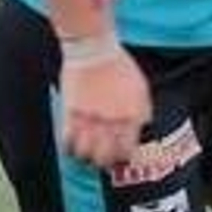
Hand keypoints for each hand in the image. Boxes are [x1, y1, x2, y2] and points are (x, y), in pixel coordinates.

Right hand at [60, 48, 151, 168]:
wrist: (93, 48)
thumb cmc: (119, 64)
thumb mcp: (141, 88)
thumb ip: (143, 111)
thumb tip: (142, 126)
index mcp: (131, 116)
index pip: (127, 151)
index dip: (123, 159)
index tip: (121, 158)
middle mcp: (111, 122)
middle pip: (105, 157)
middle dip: (104, 162)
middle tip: (103, 159)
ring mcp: (89, 118)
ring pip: (85, 154)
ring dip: (86, 157)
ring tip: (86, 153)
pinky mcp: (71, 113)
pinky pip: (67, 140)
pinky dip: (69, 147)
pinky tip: (72, 145)